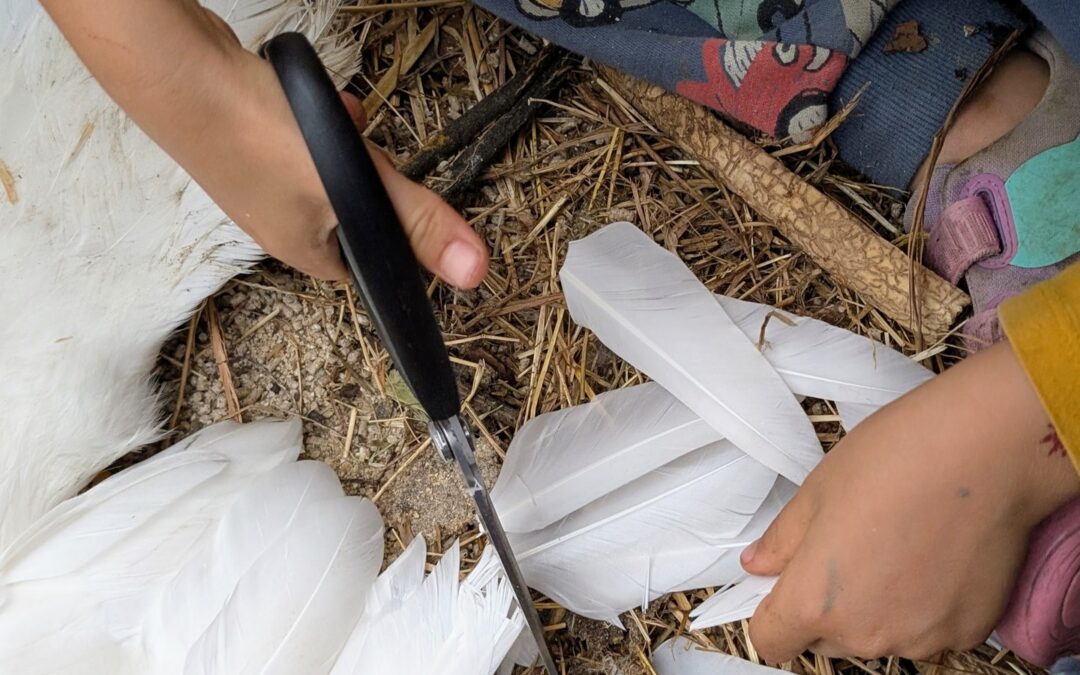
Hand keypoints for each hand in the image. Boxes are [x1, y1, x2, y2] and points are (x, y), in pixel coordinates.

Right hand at [41, 0, 488, 284]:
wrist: (178, 74)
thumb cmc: (258, 137)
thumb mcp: (353, 185)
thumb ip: (415, 221)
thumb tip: (475, 271)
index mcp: (302, 251)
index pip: (365, 268)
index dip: (396, 242)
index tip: (413, 209)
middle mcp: (276, 225)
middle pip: (352, 212)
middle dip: (375, 179)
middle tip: (381, 155)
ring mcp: (257, 183)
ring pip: (329, 170)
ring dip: (350, 145)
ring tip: (350, 121)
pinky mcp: (247, 142)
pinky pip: (301, 140)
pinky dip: (321, 122)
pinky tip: (322, 99)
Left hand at [742, 340, 1079, 661]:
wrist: (987, 452)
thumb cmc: (896, 460)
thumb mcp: (816, 492)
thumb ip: (782, 541)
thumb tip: (758, 564)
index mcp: (816, 602)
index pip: (771, 641)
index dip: (772, 615)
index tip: (783, 588)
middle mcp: (866, 634)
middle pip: (826, 638)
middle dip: (825, 606)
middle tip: (847, 550)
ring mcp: (920, 639)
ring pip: (877, 636)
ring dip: (876, 609)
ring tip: (895, 548)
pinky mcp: (966, 632)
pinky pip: (926, 632)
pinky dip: (923, 608)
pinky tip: (932, 558)